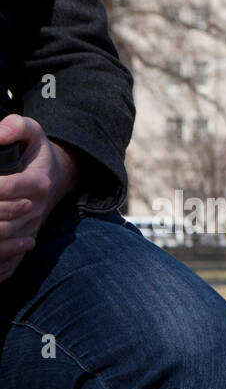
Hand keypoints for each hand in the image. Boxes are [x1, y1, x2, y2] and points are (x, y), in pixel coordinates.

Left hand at [0, 114, 79, 282]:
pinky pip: (12, 261)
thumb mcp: (31, 131)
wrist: (57, 178)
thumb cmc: (36, 153)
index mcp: (37, 182)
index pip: (4, 188)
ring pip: (4, 241)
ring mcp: (31, 227)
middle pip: (2, 221)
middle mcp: (36, 208)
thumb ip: (16, 127)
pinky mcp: (26, 240)